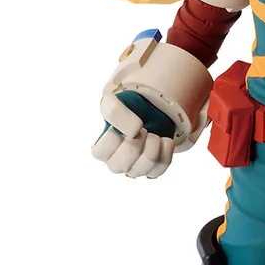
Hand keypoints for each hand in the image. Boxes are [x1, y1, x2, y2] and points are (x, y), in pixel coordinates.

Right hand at [90, 33, 213, 179]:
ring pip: (139, 171)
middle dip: (134, 147)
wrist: (159, 96)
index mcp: (105, 138)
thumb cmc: (132, 96)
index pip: (98, 153)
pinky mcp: (155, 165)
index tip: (130, 124)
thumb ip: (113, 108)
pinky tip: (166, 140)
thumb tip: (129, 129)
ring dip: (151, 152)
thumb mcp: (115, 93)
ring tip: (156, 134)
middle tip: (144, 129)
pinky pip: (158, 172)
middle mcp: (118, 154)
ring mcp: (137, 162)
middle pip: (118, 166)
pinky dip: (165, 156)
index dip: (112, 142)